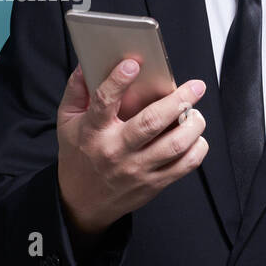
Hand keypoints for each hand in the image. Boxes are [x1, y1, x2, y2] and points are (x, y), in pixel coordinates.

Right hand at [56, 59, 208, 239]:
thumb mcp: (67, 121)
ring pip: (175, 145)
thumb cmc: (79, 156)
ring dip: (193, 125)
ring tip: (195, 113)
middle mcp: (116, 149)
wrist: (83, 202)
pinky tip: (194, 137)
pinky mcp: (153, 183)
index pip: (104, 102)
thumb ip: (76, 91)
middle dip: (178, 101)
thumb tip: (86, 64)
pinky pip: (185, 166)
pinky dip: (197, 148)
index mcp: (93, 131)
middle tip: (195, 87)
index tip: (133, 64)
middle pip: (151, 122)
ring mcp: (137, 168)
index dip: (118, 81)